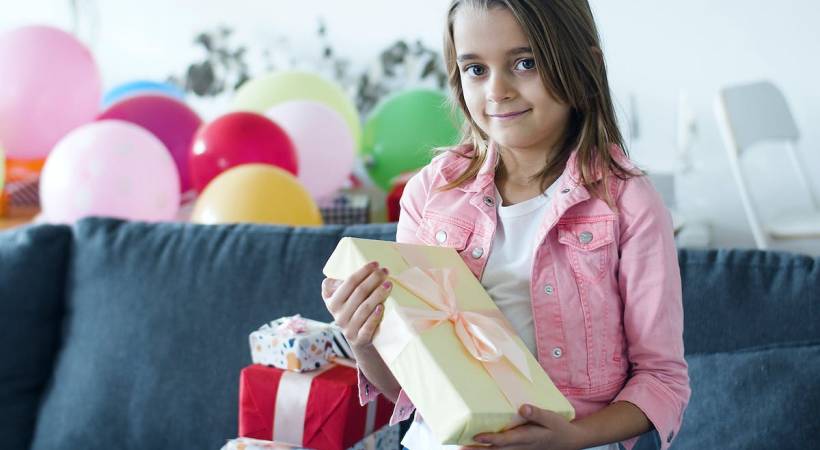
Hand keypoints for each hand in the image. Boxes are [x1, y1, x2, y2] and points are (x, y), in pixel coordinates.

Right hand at [321, 261, 391, 350]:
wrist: (358, 339)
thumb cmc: (353, 311)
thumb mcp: (342, 299)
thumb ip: (342, 284)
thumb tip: (358, 271)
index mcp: (332, 302)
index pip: (349, 282)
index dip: (363, 271)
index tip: (376, 263)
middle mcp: (338, 316)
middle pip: (359, 293)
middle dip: (374, 279)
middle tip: (386, 271)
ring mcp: (348, 328)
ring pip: (365, 308)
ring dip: (378, 294)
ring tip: (389, 284)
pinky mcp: (359, 339)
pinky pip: (368, 326)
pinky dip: (375, 316)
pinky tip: (382, 306)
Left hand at [463, 405, 584, 449]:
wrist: (568, 441)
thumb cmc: (558, 427)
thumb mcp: (551, 418)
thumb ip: (537, 413)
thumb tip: (523, 408)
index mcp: (527, 437)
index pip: (505, 440)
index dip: (490, 439)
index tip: (477, 436)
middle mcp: (520, 446)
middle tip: (460, 447)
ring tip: (463, 448)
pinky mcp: (518, 449)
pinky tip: (478, 446)